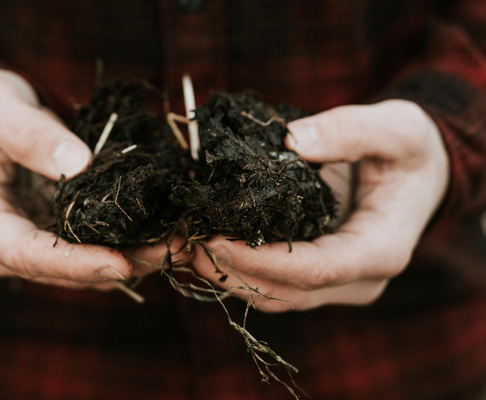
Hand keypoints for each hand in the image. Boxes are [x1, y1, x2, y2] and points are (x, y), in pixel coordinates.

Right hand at [0, 69, 170, 288]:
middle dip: (119, 264)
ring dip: (133, 259)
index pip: (26, 254)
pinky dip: (126, 245)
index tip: (123, 263)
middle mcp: (0, 249)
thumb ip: (27, 132)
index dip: (76, 264)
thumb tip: (79, 163)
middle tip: (174, 248)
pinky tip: (162, 233)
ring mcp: (30, 247)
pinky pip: (91, 252)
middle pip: (63, 270)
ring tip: (179, 243)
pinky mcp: (54, 238)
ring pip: (83, 269)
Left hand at [191, 100, 449, 311]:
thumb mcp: (395, 128)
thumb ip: (350, 131)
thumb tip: (293, 141)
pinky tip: (198, 247)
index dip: (261, 260)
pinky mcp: (314, 275)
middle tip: (183, 241)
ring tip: (179, 245)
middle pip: (286, 291)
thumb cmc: (408, 151)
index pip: (315, 270)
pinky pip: (269, 283)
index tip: (214, 240)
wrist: (415, 175)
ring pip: (272, 295)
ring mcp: (335, 284)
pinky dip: (232, 270)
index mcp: (381, 250)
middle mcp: (357, 280)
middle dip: (230, 271)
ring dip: (223, 276)